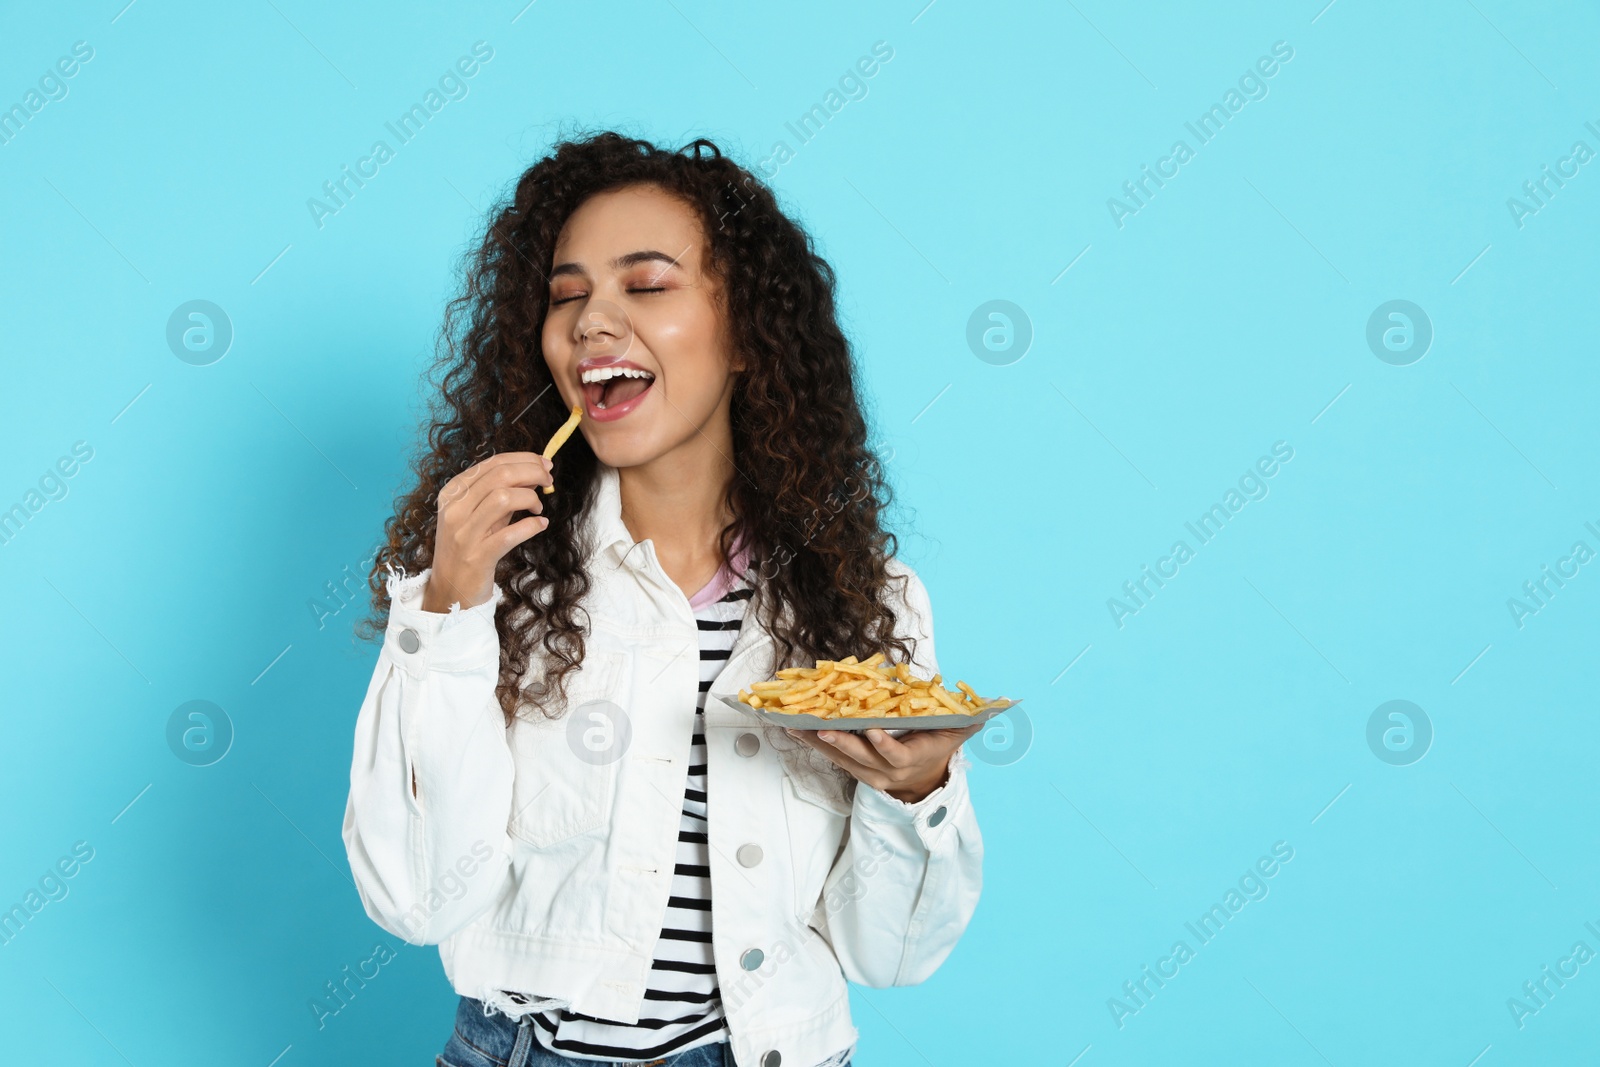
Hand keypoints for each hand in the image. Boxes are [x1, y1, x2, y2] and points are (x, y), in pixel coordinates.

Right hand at [422, 452, 553, 613]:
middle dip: (532, 472)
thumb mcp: (479, 515)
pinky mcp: (477, 556)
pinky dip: (530, 526)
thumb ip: (501, 492)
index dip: (524, 459)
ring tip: (538, 507)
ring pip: (504, 498)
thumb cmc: (469, 547)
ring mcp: (464, 533)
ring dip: (530, 498)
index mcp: (453, 493)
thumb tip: (534, 472)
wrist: (450, 590)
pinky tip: (540, 524)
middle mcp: (455, 509)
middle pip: (500, 475)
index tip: (544, 464)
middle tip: (549, 481)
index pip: (492, 463)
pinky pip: (510, 534)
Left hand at [785, 723, 983, 803]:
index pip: (895, 755)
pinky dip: (814, 742)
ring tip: (795, 725)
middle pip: (860, 758)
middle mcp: (886, 771)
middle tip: (821, 727)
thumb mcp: (956, 733)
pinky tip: (795, 728)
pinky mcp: (854, 770)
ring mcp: (867, 773)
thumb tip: (992, 706)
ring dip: (817, 742)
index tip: (871, 731)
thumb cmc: (939, 746)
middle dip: (840, 743)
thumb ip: (969, 720)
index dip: (883, 745)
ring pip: (840, 758)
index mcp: (911, 759)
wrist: (924, 781)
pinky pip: (832, 757)